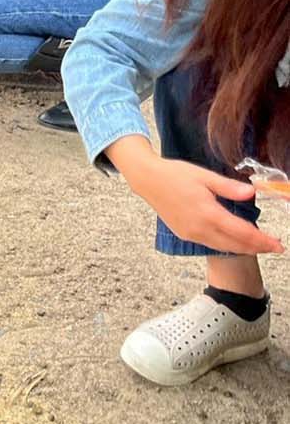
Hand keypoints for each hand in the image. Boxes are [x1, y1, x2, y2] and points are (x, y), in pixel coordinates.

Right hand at [127, 157, 283, 255]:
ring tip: (259, 244)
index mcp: (207, 213)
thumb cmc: (175, 174)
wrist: (147, 180)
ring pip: (223, 247)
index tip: (278, 245)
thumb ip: (229, 187)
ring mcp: (191, 234)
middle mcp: (199, 228)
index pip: (242, 233)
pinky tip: (234, 238)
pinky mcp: (185, 234)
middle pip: (235, 245)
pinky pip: (211, 244)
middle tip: (274, 247)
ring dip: (243, 248)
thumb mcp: (205, 176)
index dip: (263, 241)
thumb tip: (252, 192)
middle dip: (257, 248)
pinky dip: (227, 244)